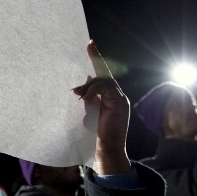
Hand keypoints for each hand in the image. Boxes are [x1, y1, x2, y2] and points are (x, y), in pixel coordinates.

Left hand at [72, 40, 130, 174]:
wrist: (106, 150)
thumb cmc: (94, 135)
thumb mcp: (87, 113)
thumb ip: (86, 100)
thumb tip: (77, 89)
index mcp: (109, 97)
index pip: (102, 75)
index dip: (97, 60)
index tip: (90, 45)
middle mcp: (117, 95)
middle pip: (105, 74)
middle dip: (97, 58)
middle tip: (89, 45)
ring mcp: (120, 98)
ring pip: (105, 80)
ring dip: (89, 85)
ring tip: (78, 94)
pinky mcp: (119, 103)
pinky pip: (106, 88)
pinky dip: (93, 90)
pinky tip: (84, 97)